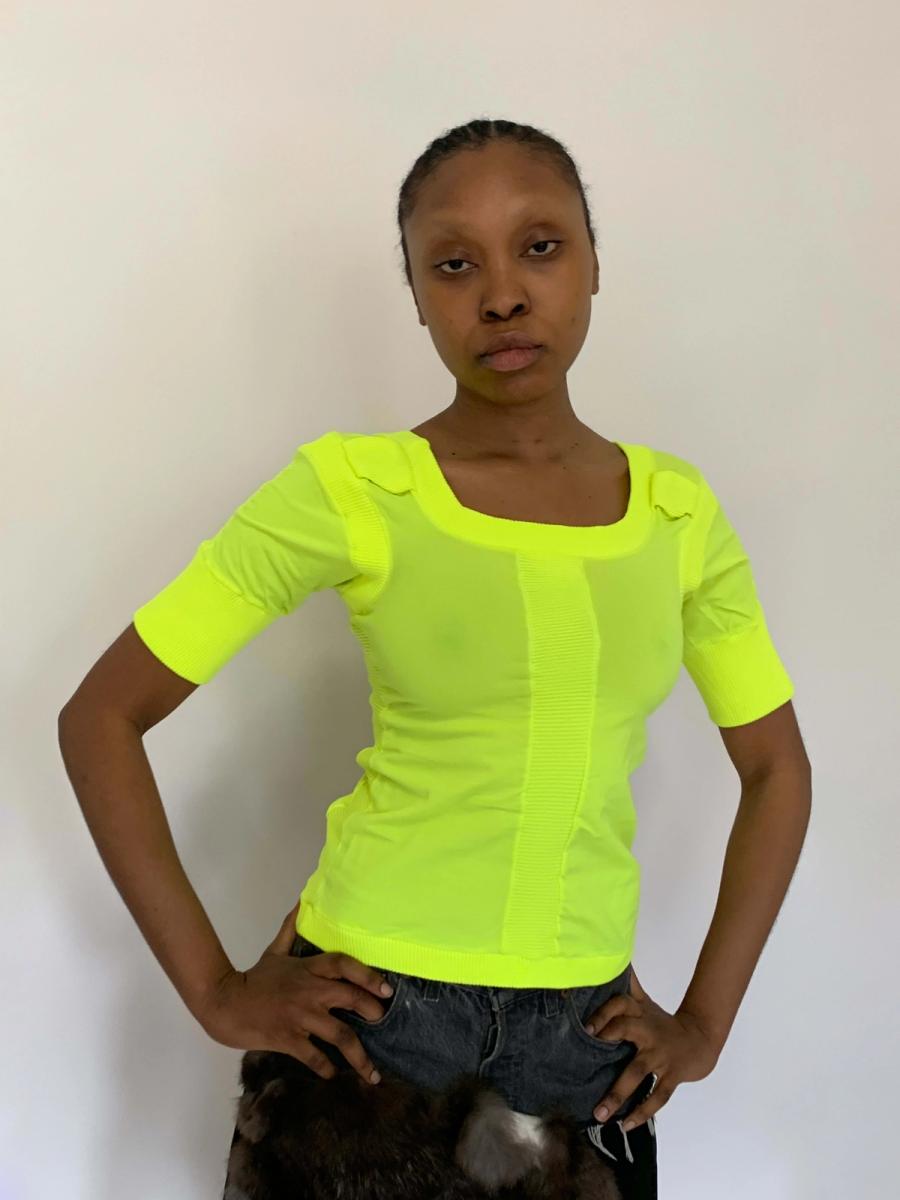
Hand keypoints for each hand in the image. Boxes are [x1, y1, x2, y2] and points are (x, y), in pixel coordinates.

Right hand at [199, 899, 393, 1086]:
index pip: (344, 965)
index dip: (368, 975)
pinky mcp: (288, 1039)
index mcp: (307, 969)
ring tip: (372, 1074)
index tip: (386, 989)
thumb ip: (291, 928)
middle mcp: (309, 991)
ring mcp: (300, 1017)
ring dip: (359, 1056)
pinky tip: (333, 1075)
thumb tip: (301, 900)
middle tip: (382, 1021)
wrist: (224, 1002)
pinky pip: (315, 1056)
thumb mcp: (274, 951)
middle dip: (372, 1011)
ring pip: (340, 1035)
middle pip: (350, 999)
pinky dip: (326, 1068)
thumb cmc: (254, 979)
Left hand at [586, 967, 720, 1131]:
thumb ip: (626, 986)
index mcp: (639, 1014)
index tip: (585, 1029)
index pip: (619, 1005)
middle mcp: (647, 1032)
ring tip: (599, 1113)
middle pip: (625, 1030)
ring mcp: (660, 1056)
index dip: (602, 1014)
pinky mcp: (671, 1076)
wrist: (700, 1039)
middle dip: (606, 1040)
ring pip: (637, 1073)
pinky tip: (625, 1125)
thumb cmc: (662, 1022)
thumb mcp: (644, 1002)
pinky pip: (657, 1096)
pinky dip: (642, 1112)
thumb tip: (613, 959)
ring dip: (617, 1094)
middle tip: (584, 1059)